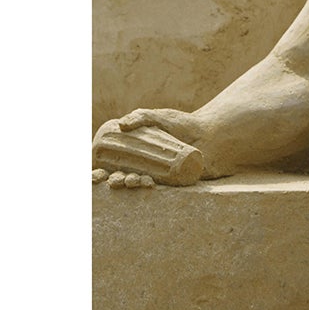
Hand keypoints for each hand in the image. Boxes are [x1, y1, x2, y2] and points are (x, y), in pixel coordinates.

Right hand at [92, 109, 208, 185]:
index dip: (100, 174)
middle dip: (116, 182)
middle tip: (116, 180)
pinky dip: (151, 189)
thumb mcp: (160, 117)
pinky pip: (162, 192)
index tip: (94, 176)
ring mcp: (161, 178)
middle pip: (124, 179)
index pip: (112, 167)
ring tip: (133, 180)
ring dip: (133, 185)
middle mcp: (147, 169)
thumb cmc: (184, 124)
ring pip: (141, 185)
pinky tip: (149, 185)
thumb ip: (141, 117)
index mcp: (136, 156)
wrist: (214, 132)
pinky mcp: (177, 184)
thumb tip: (121, 126)